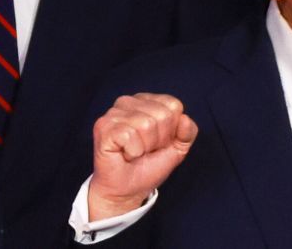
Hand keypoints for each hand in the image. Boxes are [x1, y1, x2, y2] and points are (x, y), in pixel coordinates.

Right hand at [87, 93, 197, 220]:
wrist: (127, 191)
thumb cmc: (148, 167)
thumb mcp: (177, 149)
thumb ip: (187, 133)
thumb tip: (185, 119)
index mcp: (146, 101)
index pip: (173, 105)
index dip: (171, 130)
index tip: (159, 143)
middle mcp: (128, 101)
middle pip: (162, 115)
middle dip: (159, 140)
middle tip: (145, 150)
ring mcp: (113, 113)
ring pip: (146, 124)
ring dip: (144, 147)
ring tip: (134, 152)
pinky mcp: (103, 126)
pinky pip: (130, 135)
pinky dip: (132, 152)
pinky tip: (124, 154)